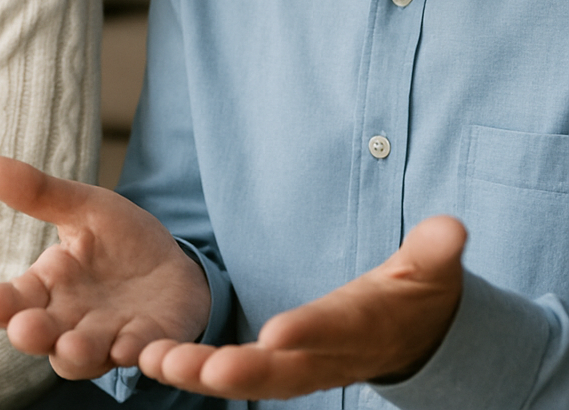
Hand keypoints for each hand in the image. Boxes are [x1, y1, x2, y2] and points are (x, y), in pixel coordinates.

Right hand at [0, 156, 210, 378]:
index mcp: (49, 285)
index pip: (16, 299)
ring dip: (79, 353)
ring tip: (73, 345)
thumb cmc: (116, 239)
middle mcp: (72, 319)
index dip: (1, 305)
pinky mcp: (150, 343)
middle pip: (45, 334)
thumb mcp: (82, 207)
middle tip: (24, 329)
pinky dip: (139, 353)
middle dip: (33, 334)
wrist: (171, 263)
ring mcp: (110, 337)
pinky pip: (143, 353)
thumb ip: (38, 193)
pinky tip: (134, 347)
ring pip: (87, 356)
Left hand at [139, 215, 466, 399]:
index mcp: (361, 324)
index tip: (275, 334)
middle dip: (238, 371)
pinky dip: (196, 370)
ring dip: (201, 374)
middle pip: (281, 369)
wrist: (415, 334)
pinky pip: (235, 372)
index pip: (333, 329)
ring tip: (152, 363)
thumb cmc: (416, 294)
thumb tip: (453, 227)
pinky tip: (151, 360)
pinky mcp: (278, 361)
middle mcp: (326, 352)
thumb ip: (434, 250)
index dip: (307, 332)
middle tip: (193, 368)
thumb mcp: (430, 268)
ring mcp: (300, 363)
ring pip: (248, 377)